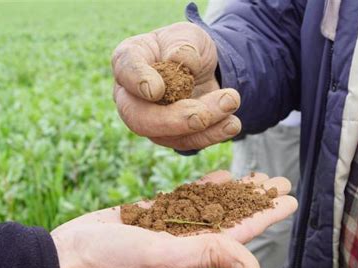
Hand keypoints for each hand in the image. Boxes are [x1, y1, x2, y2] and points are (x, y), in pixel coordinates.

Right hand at [51, 171, 296, 267]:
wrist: (73, 253)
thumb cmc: (113, 259)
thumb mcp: (163, 255)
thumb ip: (209, 255)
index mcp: (198, 251)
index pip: (244, 230)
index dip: (269, 213)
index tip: (290, 197)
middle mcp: (190, 239)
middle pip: (234, 215)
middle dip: (258, 198)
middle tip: (279, 179)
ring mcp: (173, 225)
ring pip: (213, 205)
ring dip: (236, 191)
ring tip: (255, 175)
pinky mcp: (155, 213)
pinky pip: (188, 198)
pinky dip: (205, 187)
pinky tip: (218, 177)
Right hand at [112, 22, 241, 150]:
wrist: (202, 67)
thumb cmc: (186, 46)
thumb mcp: (189, 35)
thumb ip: (182, 45)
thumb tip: (178, 61)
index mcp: (128, 60)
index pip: (125, 70)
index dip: (138, 81)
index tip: (157, 90)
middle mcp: (130, 95)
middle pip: (139, 117)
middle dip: (173, 119)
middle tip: (202, 115)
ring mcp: (147, 119)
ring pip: (165, 135)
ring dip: (202, 125)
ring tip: (231, 101)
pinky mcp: (169, 136)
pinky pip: (186, 142)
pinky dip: (212, 135)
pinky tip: (232, 123)